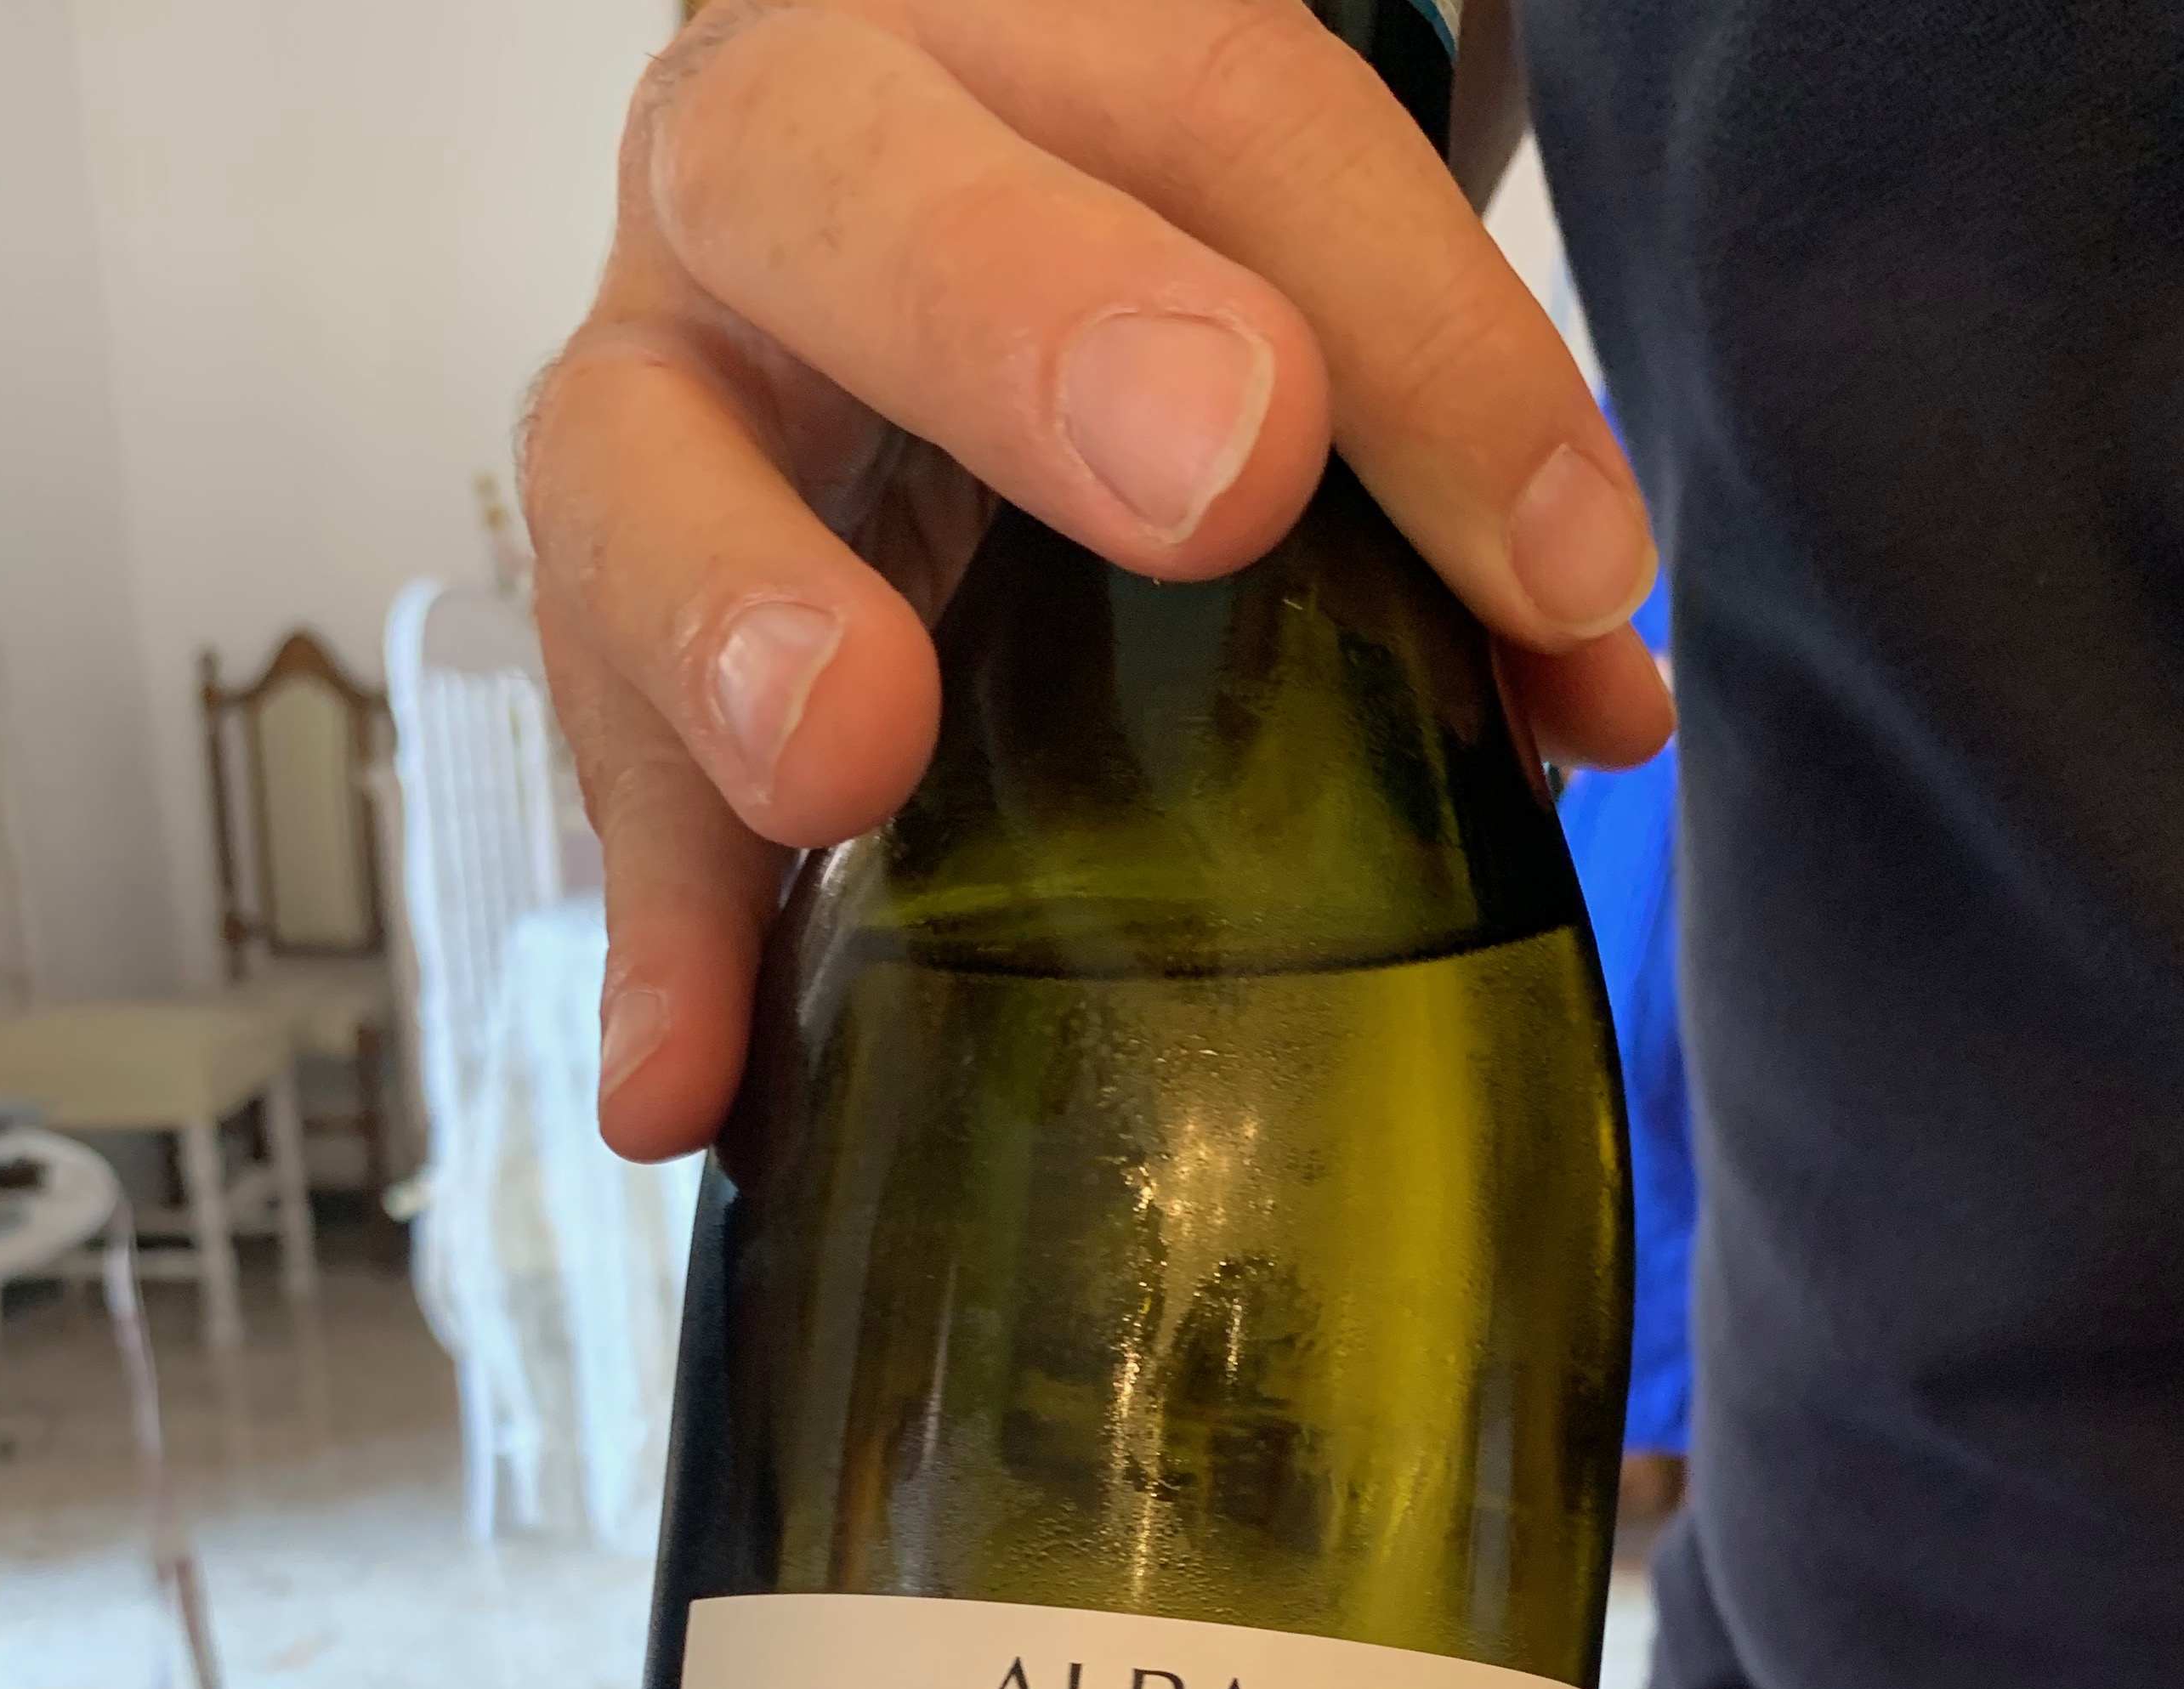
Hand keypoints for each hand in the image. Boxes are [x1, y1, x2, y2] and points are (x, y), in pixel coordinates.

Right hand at [525, 0, 1674, 1163]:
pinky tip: (680, 1090)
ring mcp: (650, 382)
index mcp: (1005, 44)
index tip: (1562, 564)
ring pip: (625, 457)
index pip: (1227, 112)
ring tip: (838, 766)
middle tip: (1213, 486)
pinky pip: (598, 766)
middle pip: (846, 179)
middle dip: (1027, 318)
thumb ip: (1427, 453)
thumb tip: (1591, 701)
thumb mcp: (1271, 284)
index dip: (1419, 328)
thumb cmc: (1117, 271)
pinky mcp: (592, 615)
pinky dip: (652, 932)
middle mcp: (785, 166)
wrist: (886, 253)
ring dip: (739, 614)